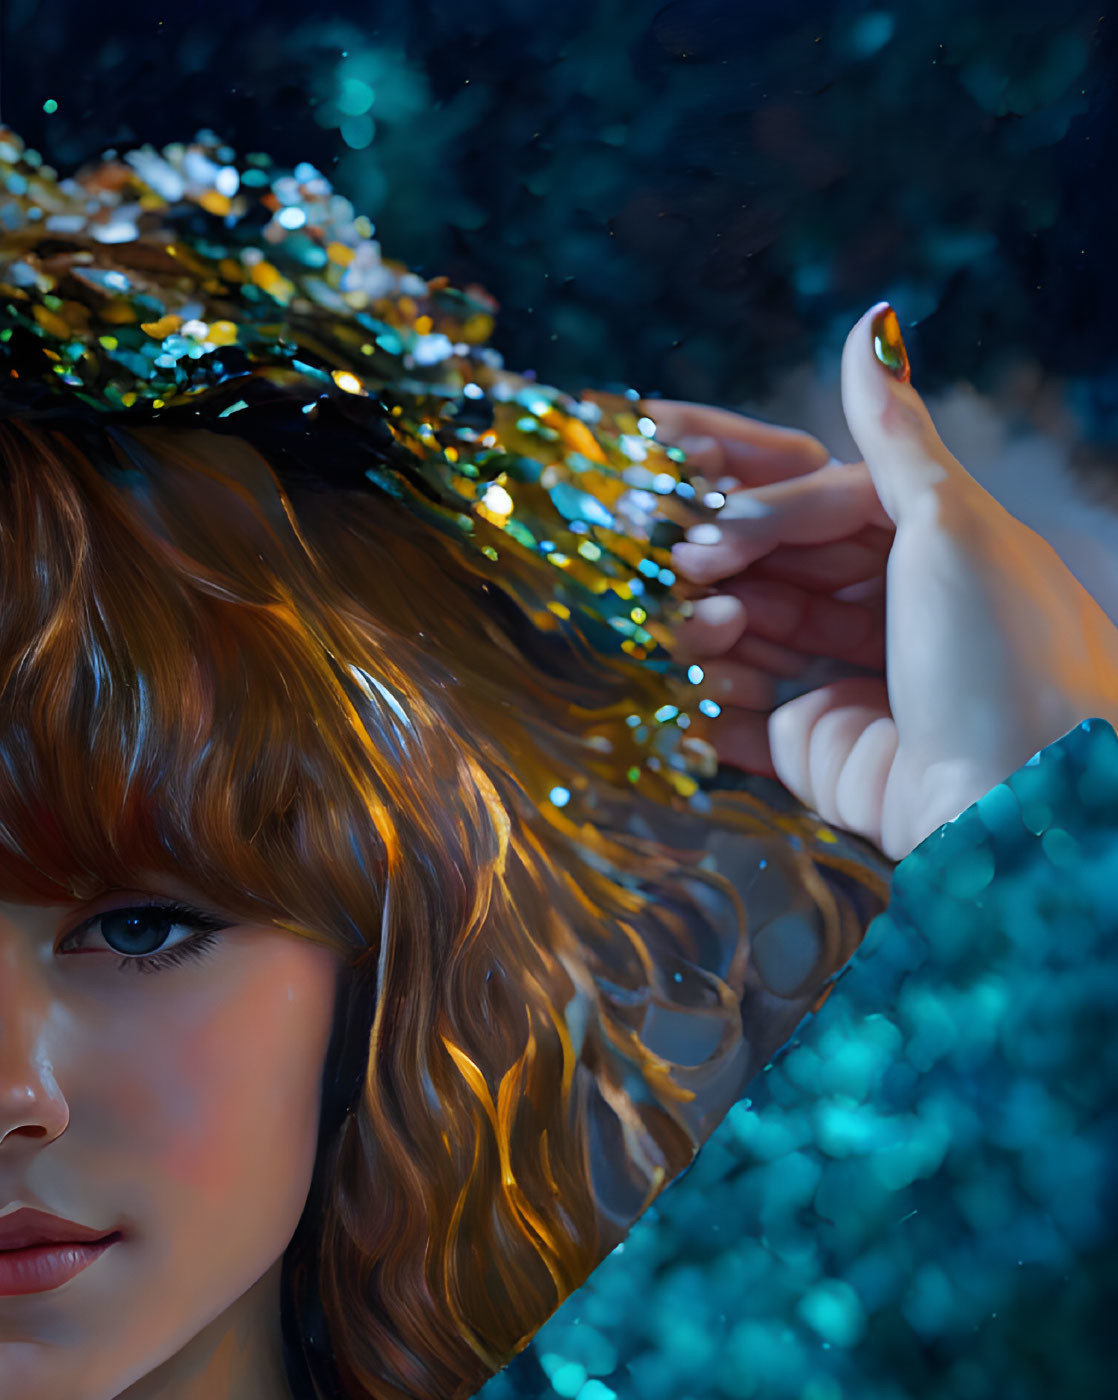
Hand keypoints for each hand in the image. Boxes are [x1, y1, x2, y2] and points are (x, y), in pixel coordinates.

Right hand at [653, 306, 1117, 859]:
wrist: (1011, 803)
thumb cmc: (1000, 653)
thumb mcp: (949, 521)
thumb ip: (891, 435)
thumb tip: (871, 324)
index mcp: (930, 541)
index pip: (816, 501)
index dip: (754, 507)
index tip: (693, 518)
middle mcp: (887, 607)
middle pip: (775, 568)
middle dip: (715, 567)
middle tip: (660, 569)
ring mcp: (847, 682)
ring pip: (748, 639)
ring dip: (703, 632)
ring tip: (672, 631)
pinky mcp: (815, 753)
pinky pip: (737, 722)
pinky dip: (697, 705)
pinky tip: (662, 686)